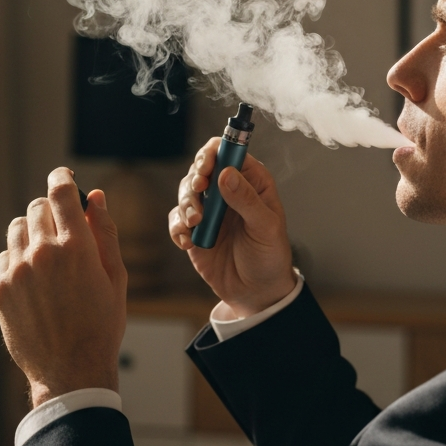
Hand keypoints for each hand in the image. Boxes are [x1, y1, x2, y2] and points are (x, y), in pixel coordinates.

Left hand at [0, 167, 126, 408]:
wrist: (70, 370)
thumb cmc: (101, 324)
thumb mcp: (115, 276)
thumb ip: (104, 231)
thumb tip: (95, 197)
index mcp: (76, 247)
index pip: (60, 190)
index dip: (62, 177)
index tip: (64, 177)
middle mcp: (42, 253)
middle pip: (38, 207)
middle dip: (52, 210)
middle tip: (64, 230)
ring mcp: (17, 271)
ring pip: (18, 228)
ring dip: (33, 232)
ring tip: (48, 256)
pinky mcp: (0, 289)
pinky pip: (5, 255)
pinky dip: (19, 257)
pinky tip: (35, 278)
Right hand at [168, 137, 295, 317]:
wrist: (256, 293)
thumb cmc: (269, 256)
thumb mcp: (265, 227)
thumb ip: (246, 200)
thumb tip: (226, 173)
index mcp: (250, 181)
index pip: (228, 152)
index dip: (213, 153)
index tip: (205, 168)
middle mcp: (227, 190)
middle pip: (200, 167)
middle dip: (195, 178)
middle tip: (199, 191)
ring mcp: (209, 210)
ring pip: (185, 191)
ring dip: (186, 204)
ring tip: (196, 223)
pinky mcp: (194, 230)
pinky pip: (176, 219)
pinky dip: (177, 227)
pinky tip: (188, 242)